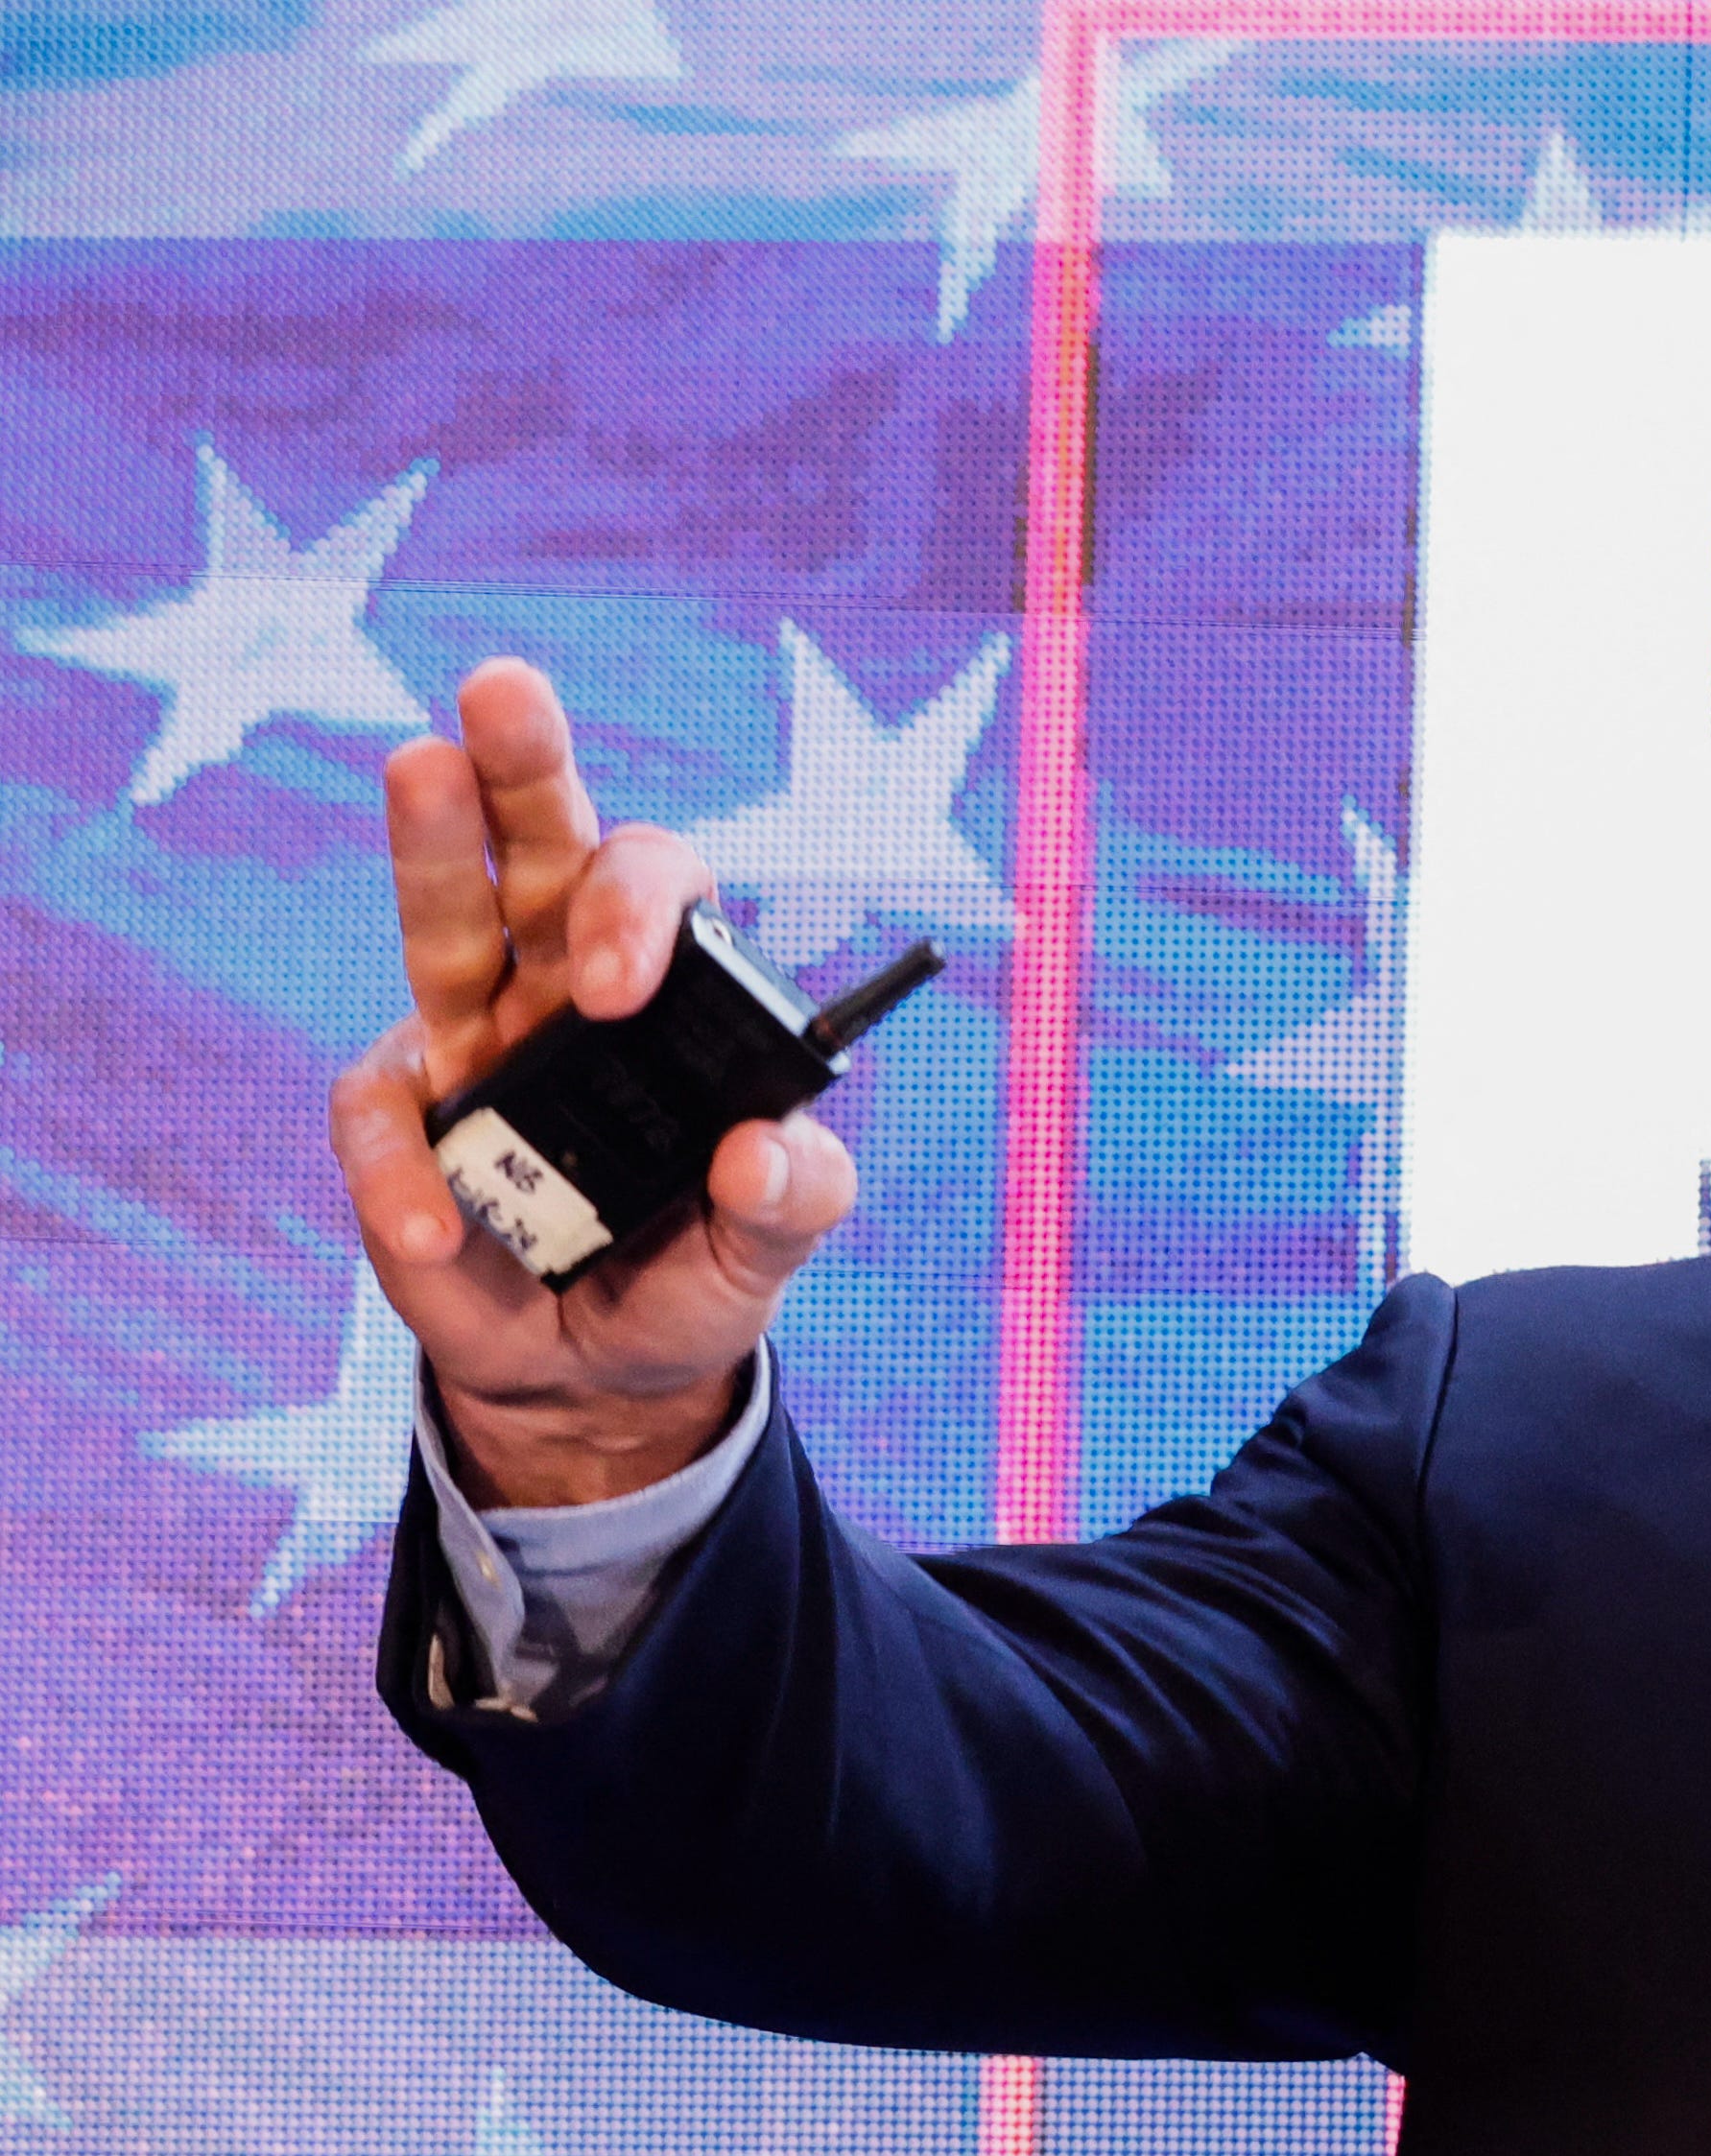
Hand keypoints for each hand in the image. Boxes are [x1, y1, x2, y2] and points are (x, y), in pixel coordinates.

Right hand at [331, 659, 855, 1506]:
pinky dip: (399, 1171)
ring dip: (432, 844)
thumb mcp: (768, 1253)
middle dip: (523, 765)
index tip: (618, 985)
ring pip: (444, 920)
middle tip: (505, 688)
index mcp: (668, 994)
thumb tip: (766, 1155)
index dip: (637, 910)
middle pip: (544, 850)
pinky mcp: (408, 1119)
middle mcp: (564, 986)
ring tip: (417, 760)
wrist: (604, 1374)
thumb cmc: (695, 1273)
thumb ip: (793, 1203)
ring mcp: (475, 1040)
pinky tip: (437, 1234)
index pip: (657, 895)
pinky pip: (381, 1114)